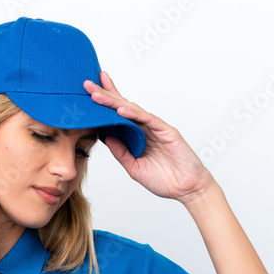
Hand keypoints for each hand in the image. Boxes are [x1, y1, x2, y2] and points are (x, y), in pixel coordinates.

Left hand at [84, 71, 216, 204]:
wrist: (186, 189)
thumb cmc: (163, 179)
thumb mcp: (133, 168)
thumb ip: (120, 152)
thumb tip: (105, 136)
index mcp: (135, 136)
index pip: (116, 116)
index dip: (103, 104)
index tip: (87, 93)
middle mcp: (144, 128)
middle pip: (121, 107)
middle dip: (104, 95)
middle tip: (87, 84)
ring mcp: (155, 128)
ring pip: (132, 110)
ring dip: (114, 102)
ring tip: (97, 95)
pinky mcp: (166, 131)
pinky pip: (148, 120)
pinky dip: (135, 114)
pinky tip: (121, 110)